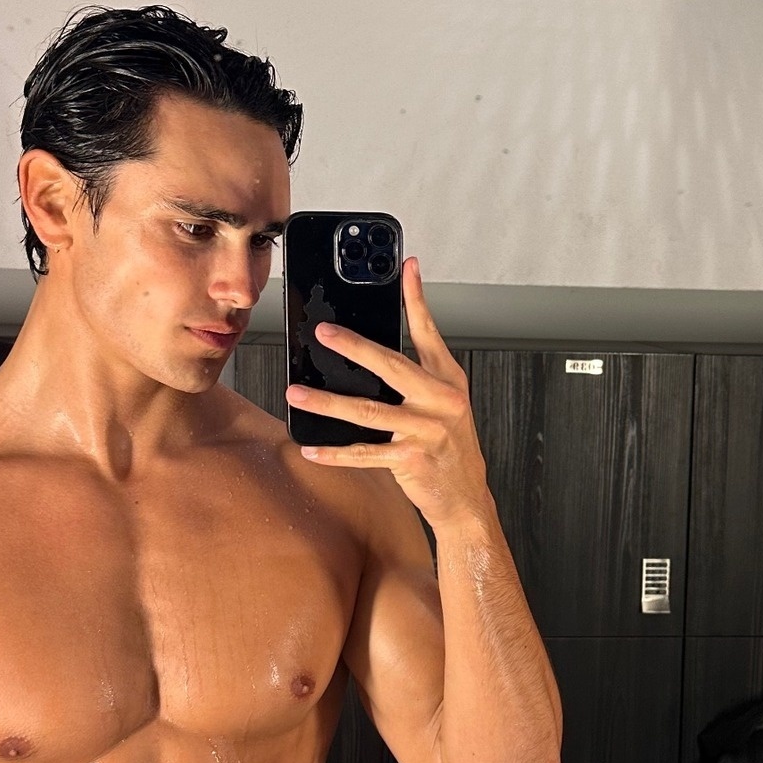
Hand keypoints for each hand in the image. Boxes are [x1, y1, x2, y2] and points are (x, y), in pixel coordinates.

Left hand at [285, 256, 491, 531]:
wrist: (465, 496)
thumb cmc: (450, 445)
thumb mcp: (444, 402)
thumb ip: (418, 373)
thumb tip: (374, 351)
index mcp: (447, 379)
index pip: (429, 332)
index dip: (417, 298)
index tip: (407, 267)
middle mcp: (441, 400)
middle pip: (391, 366)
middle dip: (354, 347)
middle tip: (323, 333)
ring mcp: (427, 430)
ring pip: (368, 411)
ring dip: (327, 403)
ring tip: (297, 393)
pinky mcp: (411, 459)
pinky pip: (365, 454)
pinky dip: (335, 453)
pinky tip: (311, 448)